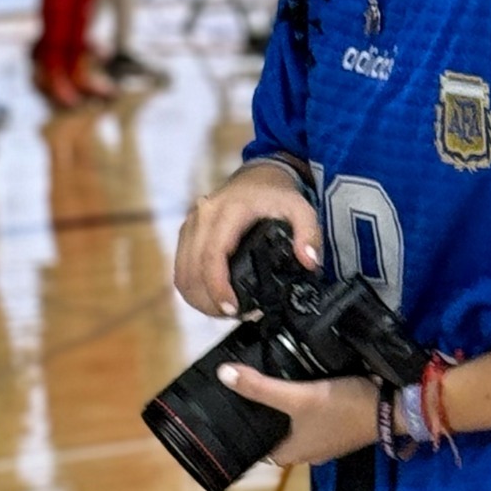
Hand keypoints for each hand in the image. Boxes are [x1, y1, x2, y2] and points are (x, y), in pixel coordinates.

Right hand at [174, 164, 321, 317]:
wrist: (258, 176)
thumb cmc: (277, 195)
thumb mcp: (301, 208)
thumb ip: (309, 234)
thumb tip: (309, 262)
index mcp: (228, 211)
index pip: (213, 255)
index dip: (217, 287)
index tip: (232, 308)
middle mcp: (203, 216)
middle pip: (192, 270)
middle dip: (210, 301)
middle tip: (235, 314)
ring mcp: (191, 224)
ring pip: (182, 274)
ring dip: (199, 299)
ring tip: (225, 311)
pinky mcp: (187, 233)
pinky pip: (181, 269)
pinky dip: (193, 289)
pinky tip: (212, 299)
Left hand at [217, 366, 379, 466]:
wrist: (392, 406)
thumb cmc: (342, 408)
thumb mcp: (299, 396)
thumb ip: (261, 387)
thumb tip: (223, 375)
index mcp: (294, 454)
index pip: (261, 450)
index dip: (248, 434)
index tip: (236, 411)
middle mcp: (310, 452)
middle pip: (280, 437)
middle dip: (268, 419)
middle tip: (252, 391)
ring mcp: (329, 441)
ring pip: (299, 428)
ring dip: (289, 413)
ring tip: (274, 384)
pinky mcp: (344, 427)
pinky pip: (318, 419)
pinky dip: (309, 407)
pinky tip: (306, 385)